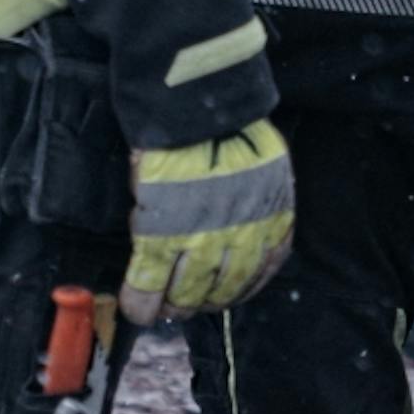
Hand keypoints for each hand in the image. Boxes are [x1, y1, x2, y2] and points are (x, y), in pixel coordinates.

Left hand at [123, 118, 292, 324]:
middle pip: (189, 298)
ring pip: (228, 289)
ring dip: (212, 300)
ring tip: (205, 300)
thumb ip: (147, 228)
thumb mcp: (140, 188)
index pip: (147, 293)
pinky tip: (242, 287)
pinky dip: (253, 283)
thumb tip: (148, 260)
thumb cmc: (166, 143)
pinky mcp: (275, 219)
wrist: (210, 104)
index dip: (140, 308)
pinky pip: (268, 266)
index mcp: (163, 235)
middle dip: (176, 307)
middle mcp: (205, 242)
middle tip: (174, 306)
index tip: (139, 309)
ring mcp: (245, 231)